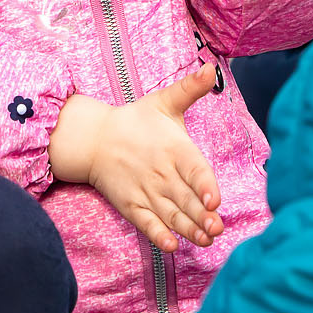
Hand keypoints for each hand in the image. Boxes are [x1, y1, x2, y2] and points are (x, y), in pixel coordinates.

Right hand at [48, 69, 224, 252]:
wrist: (95, 139)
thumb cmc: (136, 121)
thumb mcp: (164, 101)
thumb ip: (190, 88)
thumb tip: (210, 67)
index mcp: (175, 148)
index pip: (194, 169)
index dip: (204, 185)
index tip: (214, 200)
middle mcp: (162, 172)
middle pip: (185, 198)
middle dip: (201, 216)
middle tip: (217, 229)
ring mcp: (146, 191)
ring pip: (170, 214)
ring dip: (187, 229)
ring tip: (204, 240)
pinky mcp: (132, 205)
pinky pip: (146, 223)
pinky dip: (157, 235)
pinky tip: (169, 246)